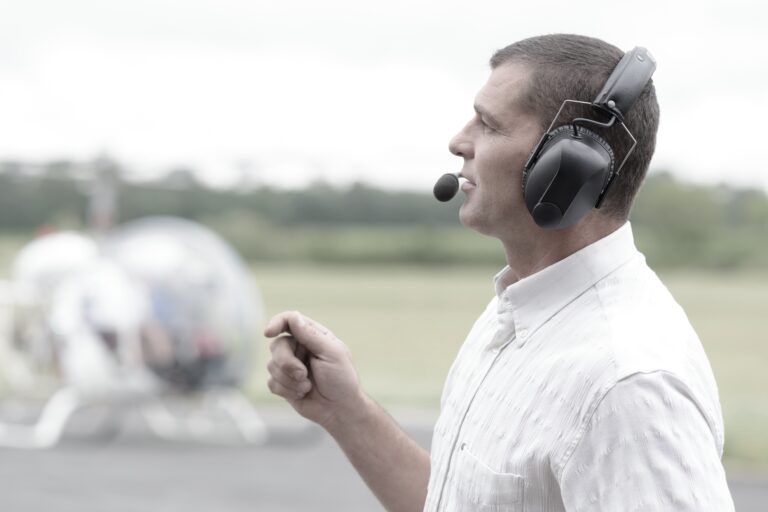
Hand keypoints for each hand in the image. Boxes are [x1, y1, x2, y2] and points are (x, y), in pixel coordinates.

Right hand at [264, 311, 365, 429]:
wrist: (340, 410)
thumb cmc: (342, 379)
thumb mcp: (331, 354)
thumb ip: (311, 335)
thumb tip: (293, 316)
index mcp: (312, 336)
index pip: (289, 320)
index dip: (276, 323)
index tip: (268, 332)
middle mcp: (299, 348)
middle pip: (277, 345)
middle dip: (287, 362)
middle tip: (302, 374)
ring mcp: (289, 366)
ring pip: (271, 365)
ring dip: (289, 380)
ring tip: (308, 386)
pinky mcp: (283, 383)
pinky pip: (271, 382)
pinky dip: (287, 390)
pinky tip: (302, 393)